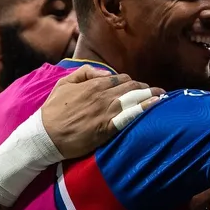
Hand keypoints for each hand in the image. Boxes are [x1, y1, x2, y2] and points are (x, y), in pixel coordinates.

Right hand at [39, 65, 163, 158]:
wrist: (46, 135)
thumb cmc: (53, 111)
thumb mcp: (63, 84)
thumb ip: (84, 73)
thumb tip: (105, 73)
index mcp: (94, 85)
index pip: (121, 79)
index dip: (133, 82)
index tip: (141, 87)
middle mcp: (103, 96)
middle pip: (132, 88)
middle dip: (146, 88)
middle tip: (157, 91)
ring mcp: (107, 111)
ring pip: (135, 99)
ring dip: (151, 96)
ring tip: (163, 96)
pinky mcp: (109, 127)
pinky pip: (131, 116)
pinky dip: (145, 109)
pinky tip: (156, 106)